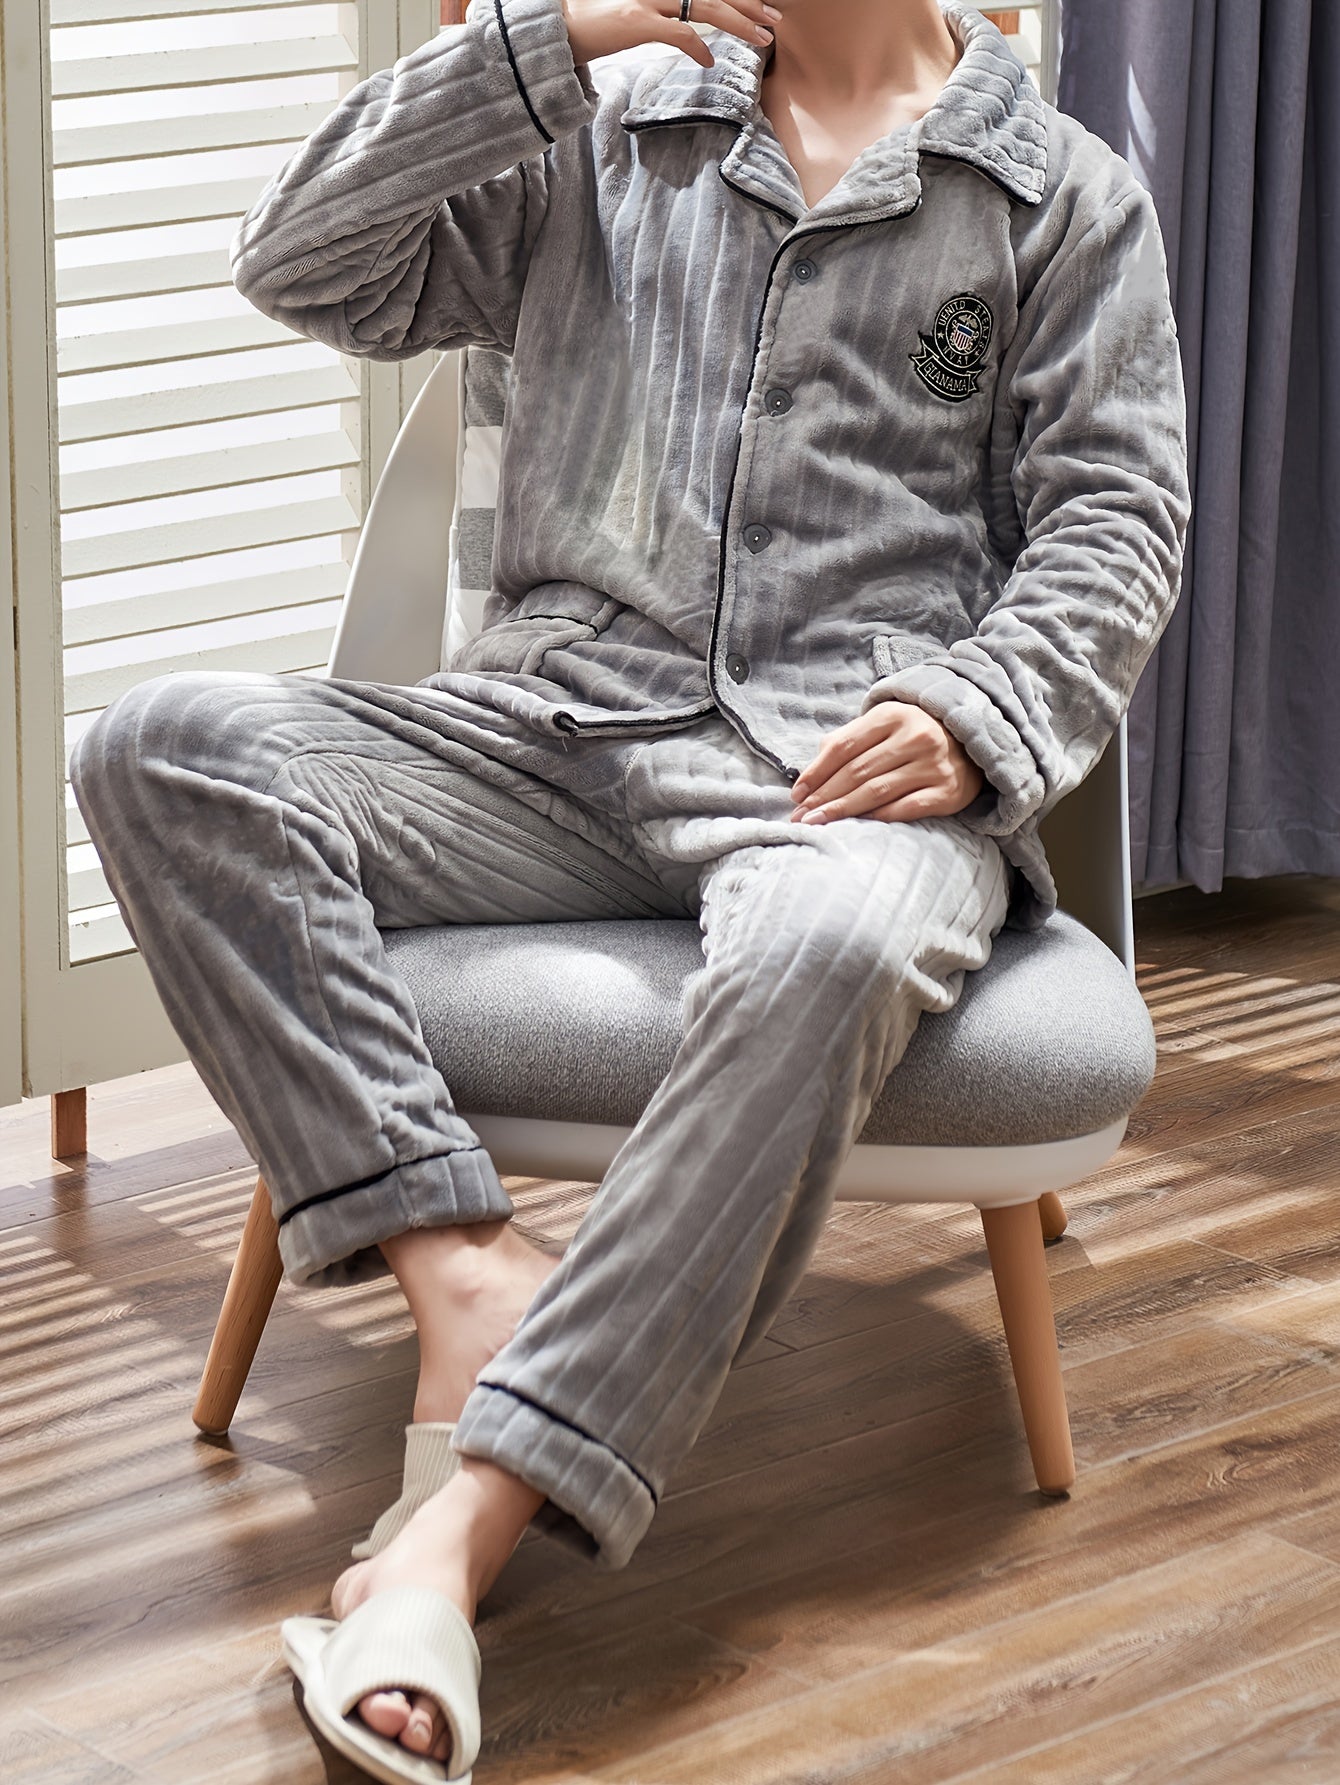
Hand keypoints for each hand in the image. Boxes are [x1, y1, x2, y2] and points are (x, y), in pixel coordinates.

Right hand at [561, 0, 780, 70]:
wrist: (558, 24)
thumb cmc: (594, 20)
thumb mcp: (635, 11)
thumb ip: (664, 12)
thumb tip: (687, 25)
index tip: (760, 6)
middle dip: (749, 4)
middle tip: (775, 20)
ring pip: (707, 6)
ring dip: (739, 22)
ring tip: (762, 38)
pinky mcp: (638, 20)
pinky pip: (680, 33)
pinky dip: (699, 48)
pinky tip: (711, 61)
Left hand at [789, 702, 985, 824]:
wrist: (971, 742)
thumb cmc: (913, 736)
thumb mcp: (883, 726)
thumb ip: (848, 741)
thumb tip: (809, 775)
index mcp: (893, 716)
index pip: (843, 747)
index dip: (816, 773)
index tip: (796, 794)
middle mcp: (916, 737)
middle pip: (857, 772)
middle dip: (823, 797)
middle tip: (800, 816)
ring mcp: (934, 765)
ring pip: (877, 792)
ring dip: (842, 810)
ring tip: (817, 823)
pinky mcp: (948, 791)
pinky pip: (906, 808)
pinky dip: (879, 817)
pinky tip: (858, 824)